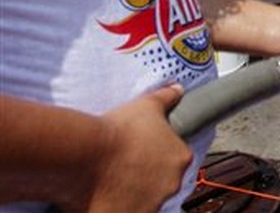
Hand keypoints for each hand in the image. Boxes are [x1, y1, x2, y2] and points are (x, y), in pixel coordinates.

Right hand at [89, 85, 192, 212]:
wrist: (87, 153)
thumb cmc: (118, 128)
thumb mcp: (147, 105)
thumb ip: (167, 97)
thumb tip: (178, 89)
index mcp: (181, 157)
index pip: (175, 160)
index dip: (155, 157)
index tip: (137, 155)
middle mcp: (172, 183)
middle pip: (161, 183)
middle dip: (145, 178)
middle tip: (121, 169)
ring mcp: (152, 204)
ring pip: (146, 201)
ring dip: (132, 195)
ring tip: (109, 183)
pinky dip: (118, 208)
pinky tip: (103, 198)